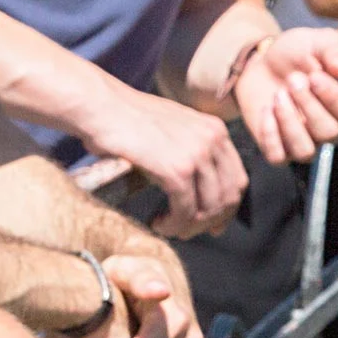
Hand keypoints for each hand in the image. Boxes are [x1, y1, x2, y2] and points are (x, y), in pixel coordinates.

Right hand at [81, 88, 246, 236]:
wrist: (100, 106)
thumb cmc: (124, 117)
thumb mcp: (172, 128)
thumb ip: (190, 151)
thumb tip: (196, 187)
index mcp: (215, 129)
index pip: (237, 178)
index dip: (227, 207)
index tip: (213, 222)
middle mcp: (212, 139)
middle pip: (228, 196)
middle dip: (210, 221)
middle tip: (189, 231)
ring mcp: (197, 155)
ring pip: (209, 208)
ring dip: (190, 226)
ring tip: (170, 227)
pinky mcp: (177, 170)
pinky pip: (186, 211)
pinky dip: (174, 224)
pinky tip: (158, 222)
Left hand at [231, 28, 337, 162]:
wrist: (261, 61)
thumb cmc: (296, 53)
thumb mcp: (317, 41)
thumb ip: (334, 50)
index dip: (336, 99)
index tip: (314, 75)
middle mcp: (328, 128)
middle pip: (329, 133)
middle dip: (308, 105)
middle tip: (292, 79)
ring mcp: (302, 141)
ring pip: (305, 152)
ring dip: (289, 122)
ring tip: (278, 95)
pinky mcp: (277, 148)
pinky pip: (277, 157)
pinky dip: (270, 135)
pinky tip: (265, 109)